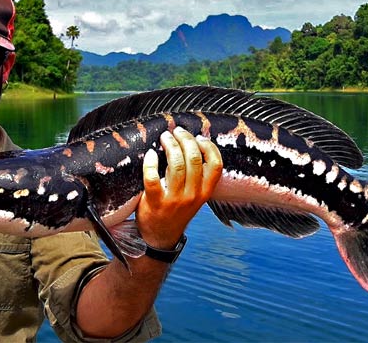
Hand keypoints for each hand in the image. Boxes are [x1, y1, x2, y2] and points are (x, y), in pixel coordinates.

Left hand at [135, 126, 222, 248]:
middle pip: (195, 159)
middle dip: (186, 140)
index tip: (199, 137)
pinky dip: (151, 162)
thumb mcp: (194, 196)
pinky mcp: (156, 202)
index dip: (209, 147)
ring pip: (176, 165)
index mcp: (205, 192)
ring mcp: (175, 199)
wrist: (160, 237)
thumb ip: (196, 177)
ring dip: (171, 145)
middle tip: (177, 131)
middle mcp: (193, 195)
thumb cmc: (176, 211)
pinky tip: (150, 154)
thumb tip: (191, 146)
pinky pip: (152, 177)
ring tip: (165, 137)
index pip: (216, 165)